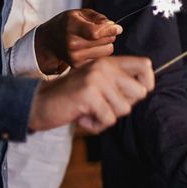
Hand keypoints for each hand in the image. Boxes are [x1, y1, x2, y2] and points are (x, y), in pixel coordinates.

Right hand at [27, 56, 153, 132]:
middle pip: (139, 93)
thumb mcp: (97, 84)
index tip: (133, 95)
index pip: (145, 65)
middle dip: (124, 106)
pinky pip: (108, 119)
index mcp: (109, 62)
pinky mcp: (88, 94)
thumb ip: (118, 83)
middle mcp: (105, 67)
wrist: (39, 103)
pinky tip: (83, 118)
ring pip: (124, 109)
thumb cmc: (73, 98)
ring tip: (90, 111)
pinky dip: (96, 125)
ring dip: (107, 118)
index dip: (147, 82)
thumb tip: (145, 90)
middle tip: (103, 105)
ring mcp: (96, 79)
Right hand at [34, 8, 122, 73]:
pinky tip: (91, 48)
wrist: (47, 41)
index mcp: (71, 26)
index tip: (118, 28)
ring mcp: (74, 57)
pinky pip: (101, 58)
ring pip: (106, 50)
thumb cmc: (66, 24)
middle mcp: (72, 43)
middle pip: (105, 41)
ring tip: (95, 40)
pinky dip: (100, 52)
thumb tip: (113, 26)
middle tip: (102, 32)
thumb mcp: (78, 13)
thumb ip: (97, 17)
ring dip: (106, 44)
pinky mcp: (77, 66)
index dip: (110, 30)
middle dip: (109, 35)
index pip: (95, 32)